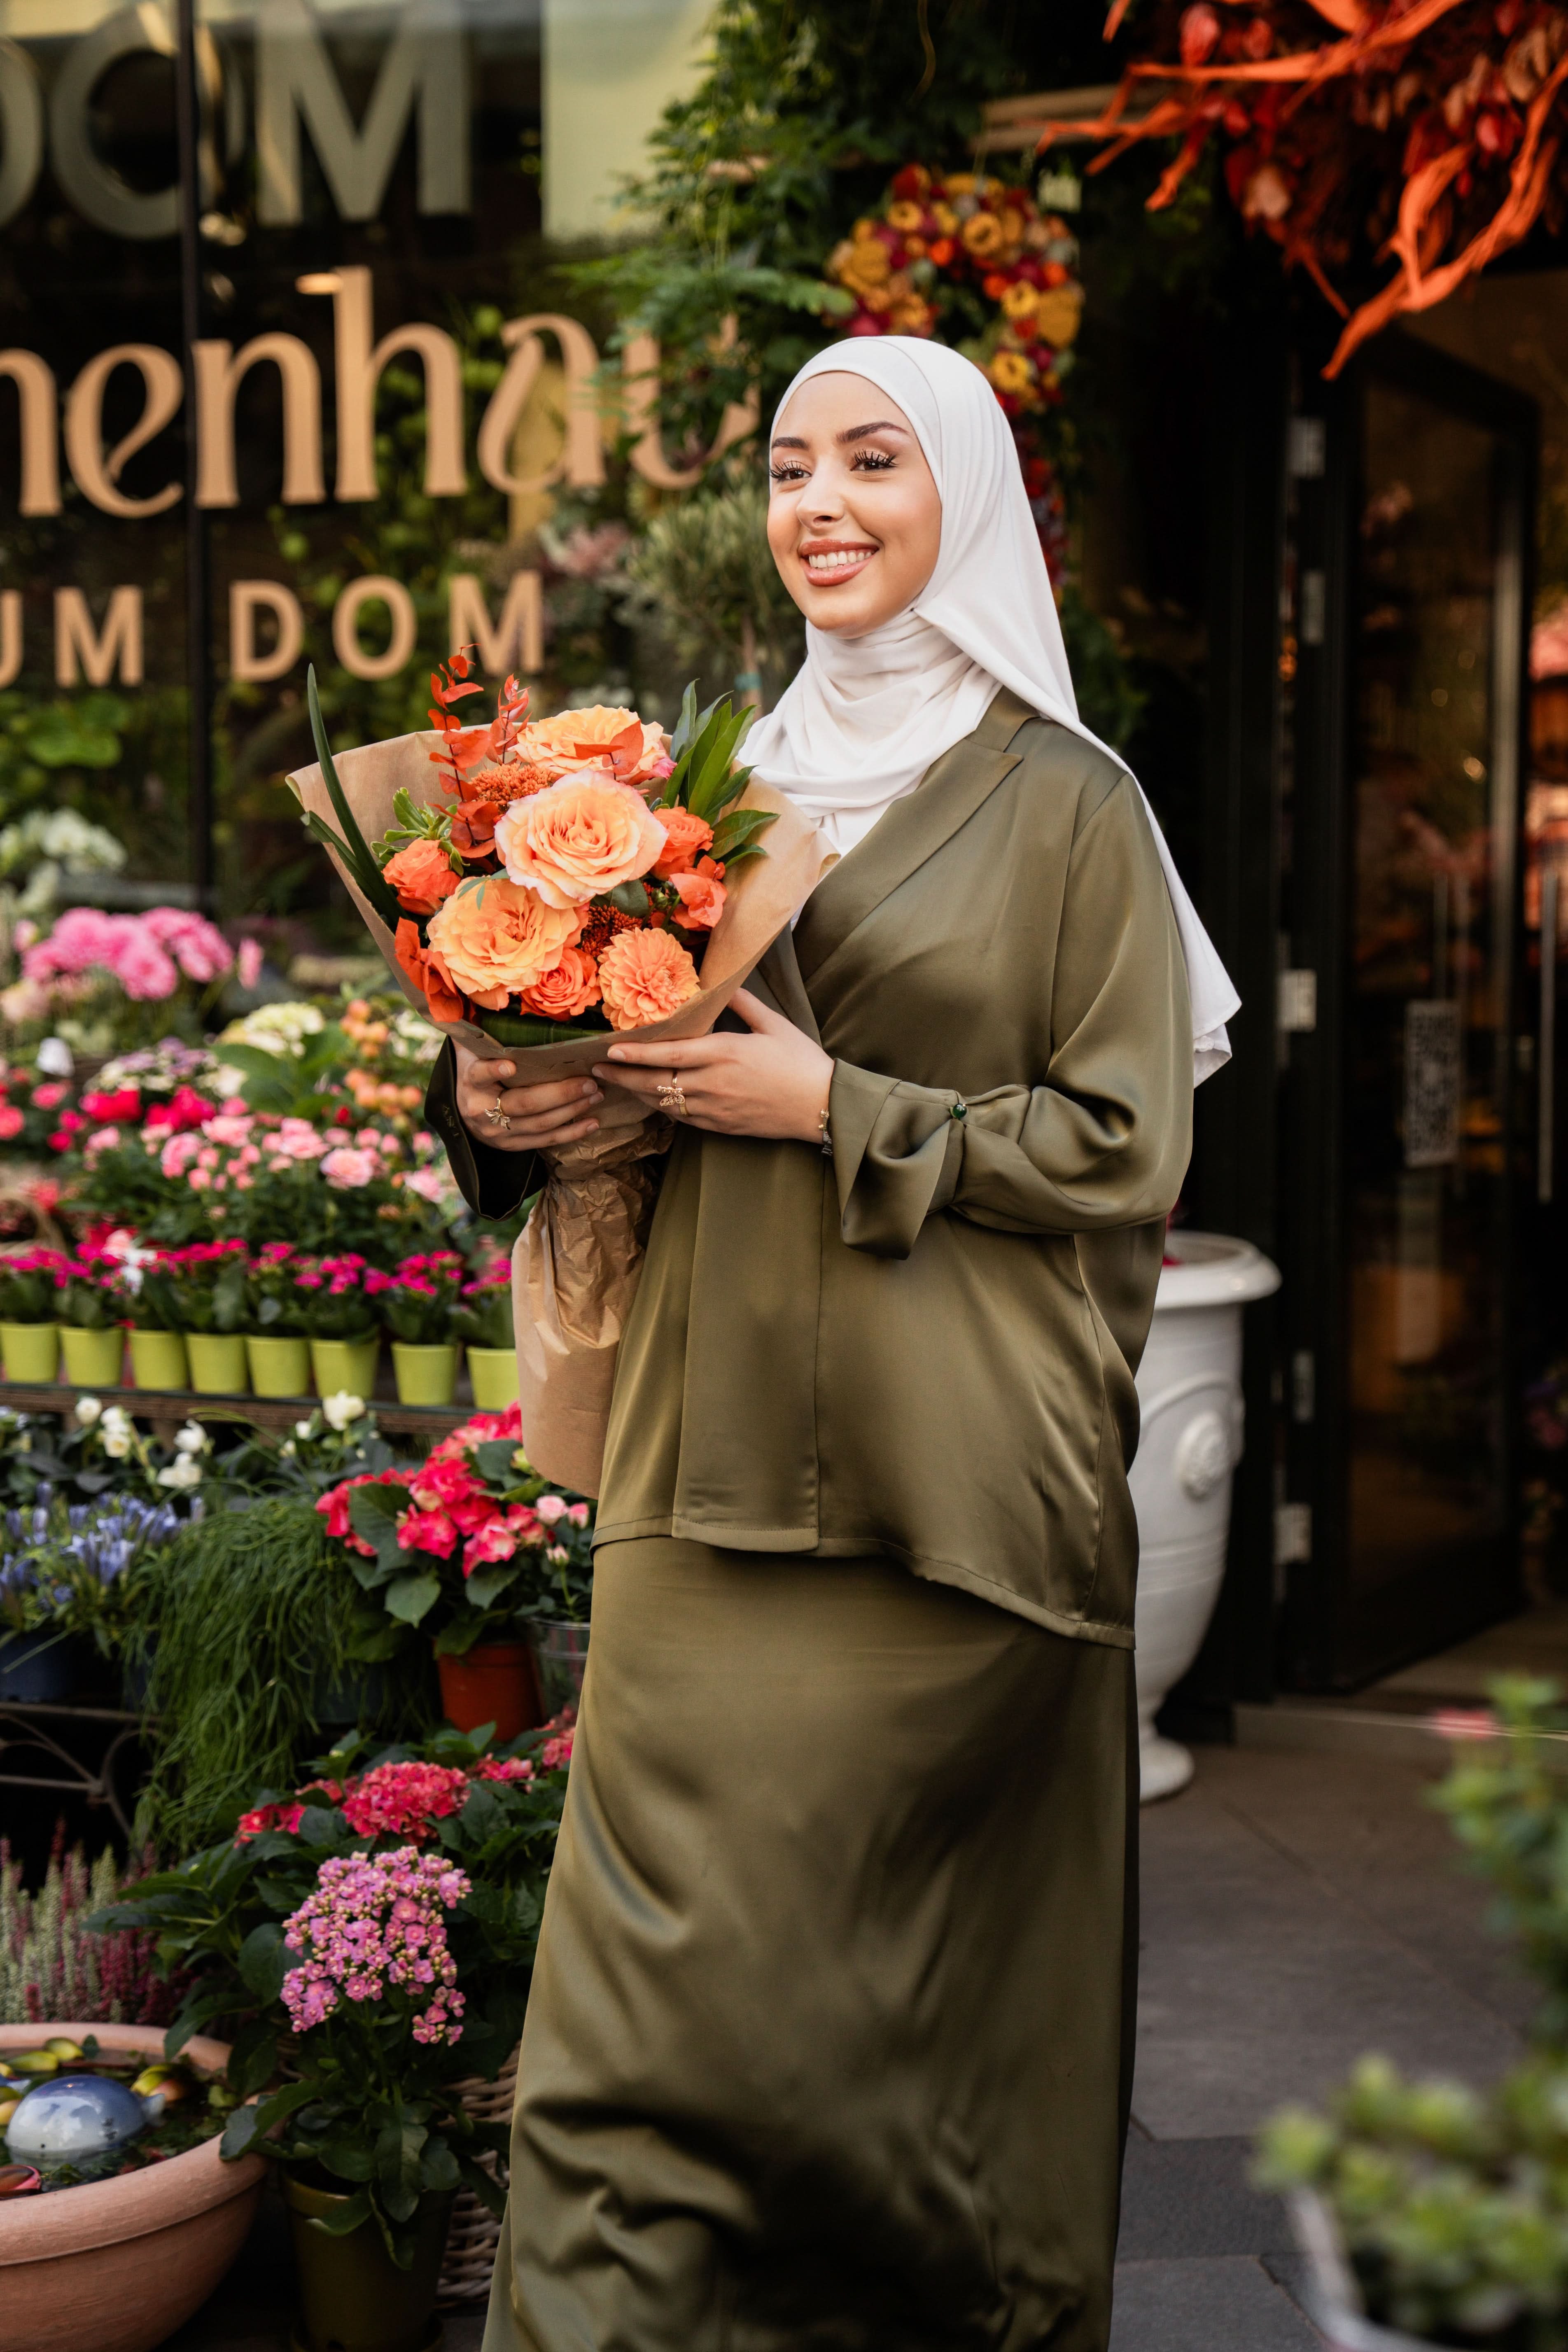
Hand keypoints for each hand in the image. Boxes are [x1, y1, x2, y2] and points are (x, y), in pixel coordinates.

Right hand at [455, 1044, 600, 1153]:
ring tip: (596, 1095)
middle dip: (559, 1093)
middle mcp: (481, 1111)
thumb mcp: (474, 1051)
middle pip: (523, 1103)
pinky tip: (593, 1122)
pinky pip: (546, 1141)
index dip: (493, 1070)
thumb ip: (480, 1030)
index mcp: (470, 1082)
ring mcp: (497, 1133)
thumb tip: (481, 998)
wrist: (468, 1111)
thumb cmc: (479, 1071)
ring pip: (539, 1123)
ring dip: (572, 1110)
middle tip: (588, 1081)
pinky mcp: (513, 1146)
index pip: (479, 1074)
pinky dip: (572, 1133)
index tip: (510, 1065)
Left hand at [594, 989, 831, 1144]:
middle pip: (655, 1084)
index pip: (667, 1055)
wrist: (822, 1106)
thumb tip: (723, 984)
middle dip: (622, 1077)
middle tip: (597, 1071)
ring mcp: (715, 1109)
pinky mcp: (721, 1126)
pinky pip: (682, 1119)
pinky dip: (661, 1108)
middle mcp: (712, 1084)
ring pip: (664, 1103)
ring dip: (637, 1094)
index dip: (634, 1055)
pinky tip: (650, 1100)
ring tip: (614, 1083)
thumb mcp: (774, 1024)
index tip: (609, 1051)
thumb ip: (743, 1004)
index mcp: (723, 1053)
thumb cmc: (802, 1062)